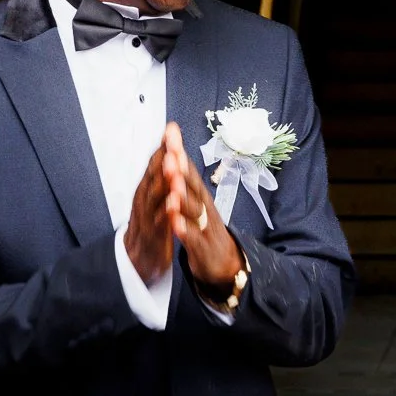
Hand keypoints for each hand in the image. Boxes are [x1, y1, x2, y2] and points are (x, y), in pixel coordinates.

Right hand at [122, 143, 176, 283]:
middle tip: (172, 140)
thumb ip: (160, 177)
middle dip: (164, 157)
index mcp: (147, 189)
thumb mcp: (155, 199)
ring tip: (173, 164)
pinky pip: (159, 223)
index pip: (155, 164)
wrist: (138, 260)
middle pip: (153, 175)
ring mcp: (147, 217)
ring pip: (155, 197)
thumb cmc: (150, 225)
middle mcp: (144, 200)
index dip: (164, 146)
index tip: (172, 128)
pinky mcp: (152, 236)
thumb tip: (168, 150)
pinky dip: (166, 212)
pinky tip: (172, 202)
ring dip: (164, 180)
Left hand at [160, 123, 243, 297]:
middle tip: (171, 153)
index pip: (188, 169)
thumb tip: (174, 151)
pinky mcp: (203, 248)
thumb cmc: (206, 230)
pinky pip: (193, 238)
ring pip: (194, 210)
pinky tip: (174, 223)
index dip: (179, 151)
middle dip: (181, 169)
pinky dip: (184, 229)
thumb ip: (185, 180)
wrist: (225, 264)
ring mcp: (205, 227)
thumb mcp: (195, 203)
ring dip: (183, 197)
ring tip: (172, 186)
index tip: (170, 131)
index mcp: (199, 195)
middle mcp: (204, 207)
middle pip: (193, 185)